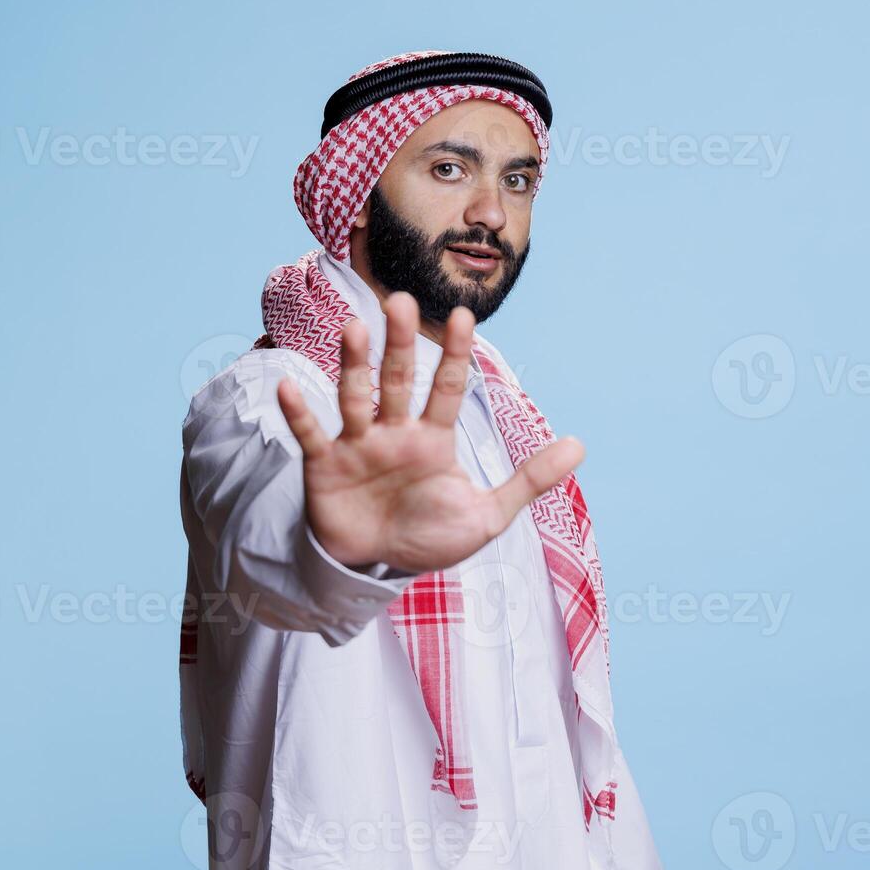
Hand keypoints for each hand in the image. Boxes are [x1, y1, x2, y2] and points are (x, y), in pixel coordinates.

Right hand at [275, 292, 584, 572]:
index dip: (455, 355)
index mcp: (432, 439)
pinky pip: (310, 435)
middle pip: (397, 380)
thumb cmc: (428, 535)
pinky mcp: (324, 466)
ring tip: (353, 328)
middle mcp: (394, 432)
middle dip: (399, 343)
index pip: (447, 388)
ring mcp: (357, 445)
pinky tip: (288, 386)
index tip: (463, 316)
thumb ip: (529, 480)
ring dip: (353, 364)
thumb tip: (580, 445)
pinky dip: (299, 413)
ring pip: (355, 397)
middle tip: (401, 300)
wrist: (375, 568)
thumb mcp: (486, 514)